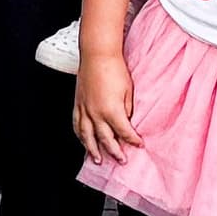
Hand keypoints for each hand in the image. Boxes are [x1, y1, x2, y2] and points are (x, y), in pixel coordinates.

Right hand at [73, 48, 139, 162]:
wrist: (97, 54)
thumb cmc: (114, 68)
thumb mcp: (128, 91)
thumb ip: (127, 109)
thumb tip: (126, 120)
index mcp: (111, 110)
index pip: (124, 132)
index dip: (132, 140)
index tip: (139, 145)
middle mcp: (96, 113)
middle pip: (105, 139)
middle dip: (114, 152)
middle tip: (121, 161)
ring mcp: (85, 110)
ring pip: (87, 136)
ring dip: (92, 150)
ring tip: (97, 160)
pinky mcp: (78, 104)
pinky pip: (77, 125)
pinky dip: (80, 136)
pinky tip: (82, 140)